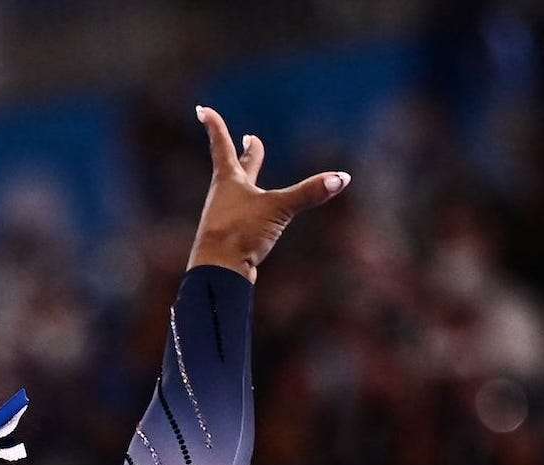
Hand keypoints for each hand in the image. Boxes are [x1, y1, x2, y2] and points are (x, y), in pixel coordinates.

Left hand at [186, 105, 348, 282]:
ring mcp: (225, 217)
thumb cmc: (240, 234)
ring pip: (240, 192)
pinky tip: (255, 217)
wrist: (217, 274)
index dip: (214, 126)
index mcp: (229, 181)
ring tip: (252, 174)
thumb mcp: (278, 209)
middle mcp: (223, 196)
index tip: (202, 110)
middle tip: (248, 138)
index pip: (223, 145)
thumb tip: (341, 178)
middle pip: (236, 167)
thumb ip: (309, 193)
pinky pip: (244, 216)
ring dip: (247, 179)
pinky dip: (252, 209)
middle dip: (246, 152)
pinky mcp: (230, 237)